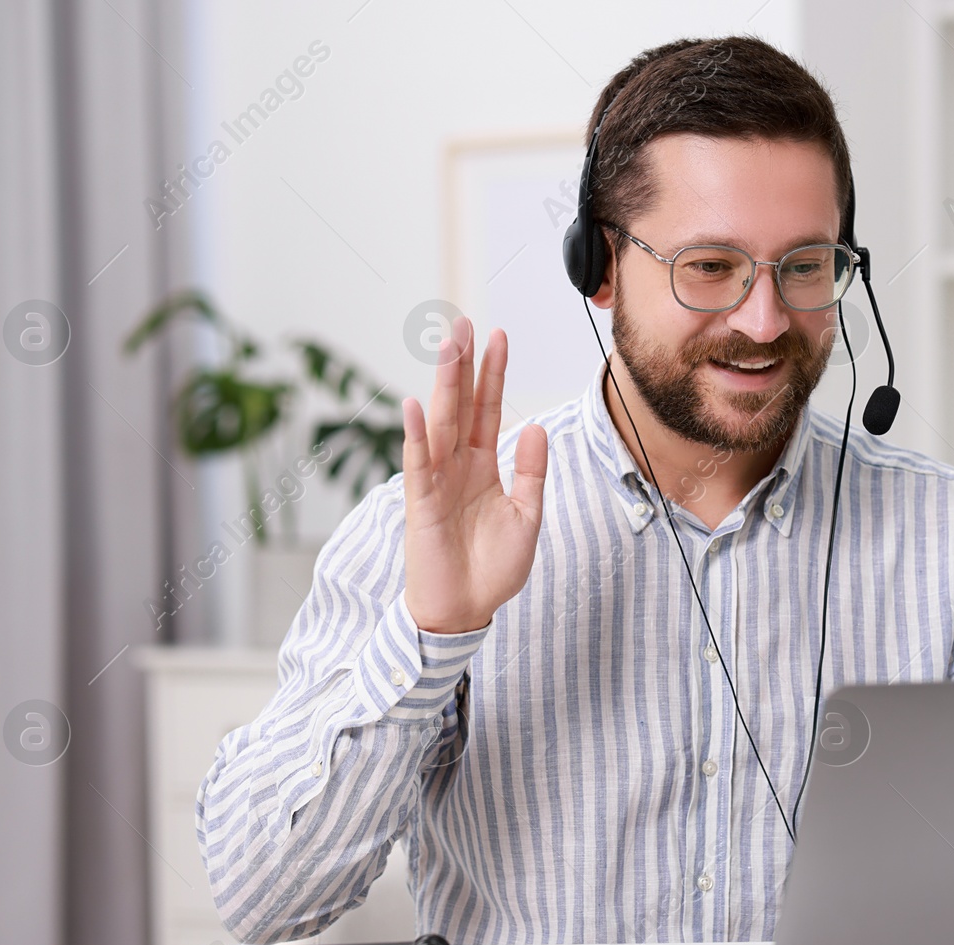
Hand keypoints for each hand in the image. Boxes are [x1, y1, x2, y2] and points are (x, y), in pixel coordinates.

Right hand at [400, 316, 548, 633]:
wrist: (465, 611)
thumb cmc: (492, 569)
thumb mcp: (526, 516)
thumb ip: (532, 473)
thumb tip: (539, 428)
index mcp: (482, 466)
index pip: (487, 410)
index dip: (493, 374)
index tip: (500, 336)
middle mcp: (457, 466)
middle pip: (460, 406)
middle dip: (464, 366)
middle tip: (465, 324)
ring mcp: (437, 481)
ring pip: (440, 423)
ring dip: (443, 385)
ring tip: (447, 348)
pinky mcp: (422, 504)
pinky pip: (418, 464)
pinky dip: (416, 436)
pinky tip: (415, 406)